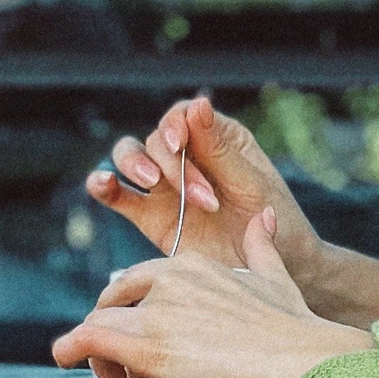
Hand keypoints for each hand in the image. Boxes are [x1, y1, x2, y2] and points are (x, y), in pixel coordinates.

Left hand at [51, 209, 372, 377]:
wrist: (301, 359)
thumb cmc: (294, 328)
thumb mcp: (275, 275)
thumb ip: (261, 246)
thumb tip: (263, 218)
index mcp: (192, 264)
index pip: (139, 283)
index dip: (134, 313)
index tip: (147, 341)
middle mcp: (168, 280)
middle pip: (112, 303)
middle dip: (114, 337)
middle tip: (130, 372)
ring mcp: (155, 312)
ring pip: (98, 325)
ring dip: (101, 358)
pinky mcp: (146, 346)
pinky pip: (86, 339)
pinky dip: (69, 350)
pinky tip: (67, 360)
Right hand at [84, 96, 328, 294]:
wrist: (273, 275)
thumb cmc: (277, 225)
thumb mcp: (252, 185)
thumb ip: (219, 149)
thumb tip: (199, 102)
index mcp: (217, 138)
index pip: (182, 116)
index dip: (174, 124)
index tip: (178, 141)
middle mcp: (188, 156)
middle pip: (156, 140)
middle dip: (172, 164)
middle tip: (203, 199)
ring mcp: (166, 186)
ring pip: (132, 158)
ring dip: (135, 164)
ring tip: (152, 183)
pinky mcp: (150, 217)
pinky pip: (120, 196)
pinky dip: (104, 186)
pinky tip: (102, 183)